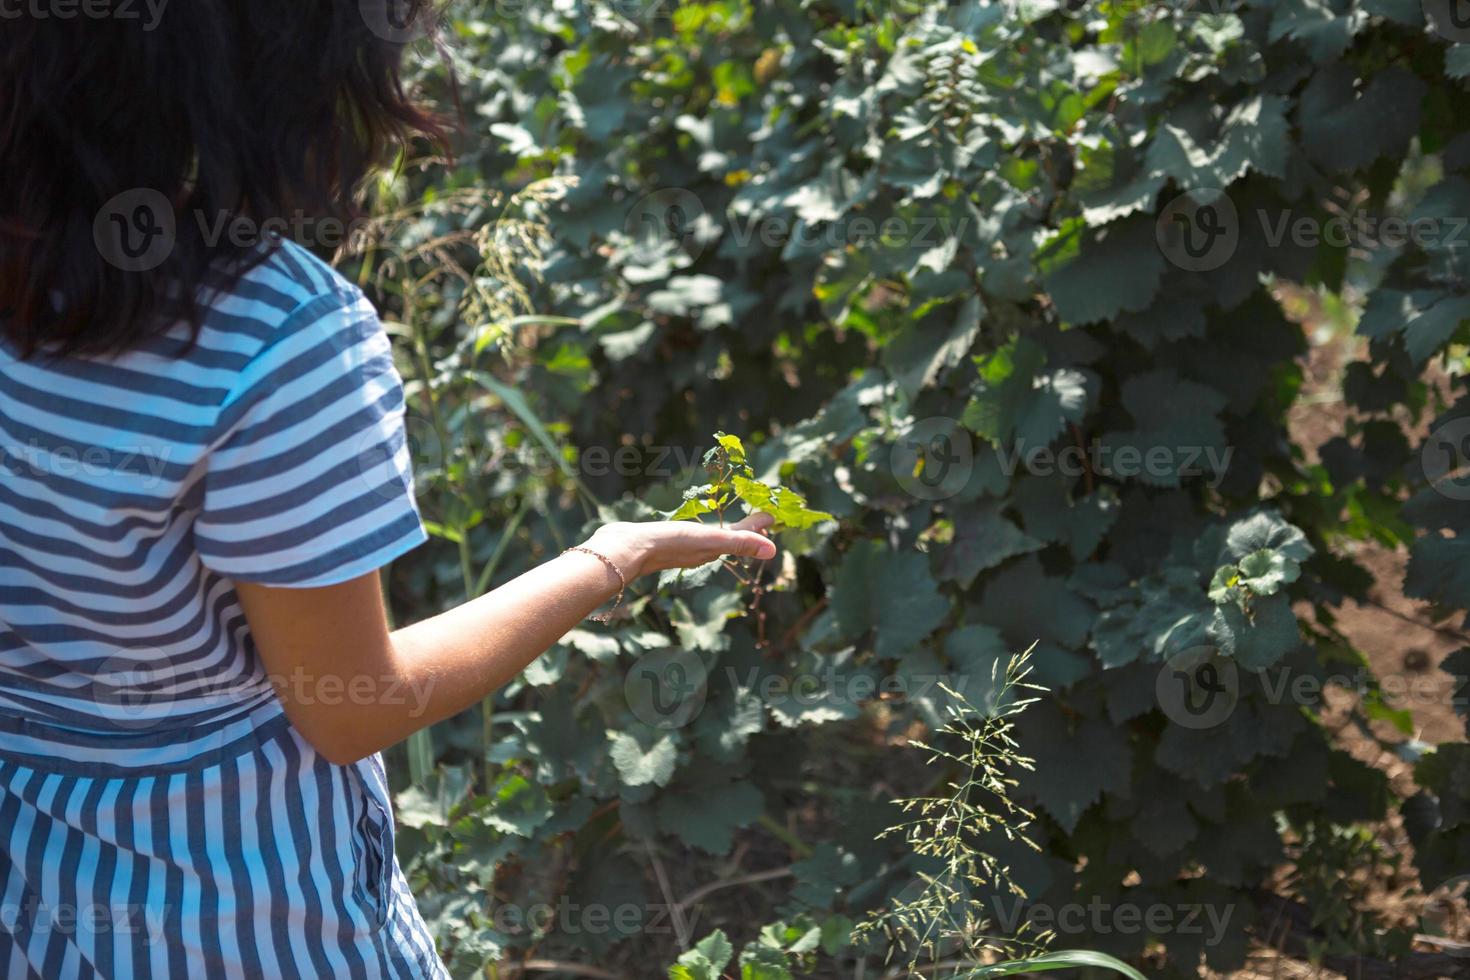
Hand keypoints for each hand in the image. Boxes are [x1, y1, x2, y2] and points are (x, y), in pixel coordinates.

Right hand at [582, 513, 776, 580]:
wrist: (626, 549)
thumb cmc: (668, 543)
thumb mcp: (709, 540)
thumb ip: (740, 542)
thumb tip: (773, 551)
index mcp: (714, 549)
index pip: (745, 537)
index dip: (760, 526)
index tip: (776, 515)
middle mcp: (702, 550)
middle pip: (732, 538)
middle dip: (749, 529)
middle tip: (763, 517)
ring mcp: (685, 546)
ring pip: (714, 538)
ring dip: (729, 530)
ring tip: (737, 521)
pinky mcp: (668, 540)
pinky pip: (695, 533)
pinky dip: (706, 527)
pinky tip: (698, 524)